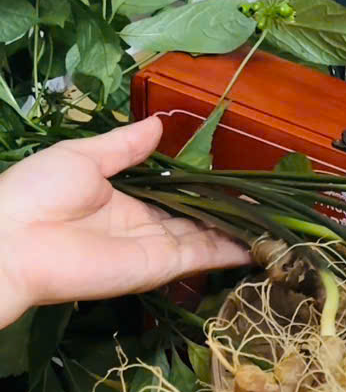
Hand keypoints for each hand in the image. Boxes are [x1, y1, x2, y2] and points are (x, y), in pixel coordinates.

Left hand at [0, 117, 248, 325]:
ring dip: (239, 232)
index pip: (176, 199)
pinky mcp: (161, 267)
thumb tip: (158, 125)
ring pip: (208, 240)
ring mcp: (156, 250)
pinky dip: (232, 251)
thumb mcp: (84, 157)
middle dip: (230, 214)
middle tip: (265, 203)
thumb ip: (124, 146)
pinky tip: (260, 242)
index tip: (234, 184)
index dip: (205, 192)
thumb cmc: (37, 193)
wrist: (15, 239)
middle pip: (198, 221)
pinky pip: (203, 257)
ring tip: (274, 221)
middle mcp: (147, 229)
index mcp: (127, 201)